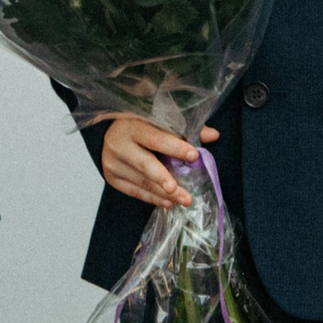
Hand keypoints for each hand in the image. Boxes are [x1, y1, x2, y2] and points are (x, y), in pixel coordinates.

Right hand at [99, 117, 218, 207]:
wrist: (109, 132)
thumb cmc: (140, 123)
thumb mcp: (158, 120)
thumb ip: (185, 128)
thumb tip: (213, 135)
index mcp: (133, 125)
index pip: (156, 138)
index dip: (175, 147)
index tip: (194, 156)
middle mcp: (119, 144)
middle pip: (145, 165)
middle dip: (166, 180)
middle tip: (185, 195)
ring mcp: (113, 162)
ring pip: (141, 181)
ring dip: (164, 194)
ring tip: (183, 200)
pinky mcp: (112, 177)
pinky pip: (134, 191)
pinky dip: (152, 198)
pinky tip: (168, 203)